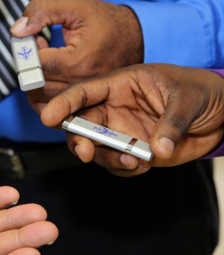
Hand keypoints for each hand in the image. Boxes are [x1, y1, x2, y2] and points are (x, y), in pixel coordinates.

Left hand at [11, 0, 143, 113]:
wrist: (137, 37)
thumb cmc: (104, 20)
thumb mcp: (74, 5)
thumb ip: (41, 11)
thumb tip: (16, 30)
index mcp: (78, 63)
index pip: (34, 65)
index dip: (25, 50)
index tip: (32, 37)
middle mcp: (80, 86)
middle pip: (34, 86)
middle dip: (27, 66)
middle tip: (37, 48)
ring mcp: (83, 98)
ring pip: (40, 100)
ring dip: (32, 81)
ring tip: (44, 60)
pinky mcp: (83, 104)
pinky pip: (52, 109)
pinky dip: (41, 95)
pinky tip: (47, 75)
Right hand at [39, 64, 223, 176]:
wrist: (221, 114)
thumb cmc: (201, 91)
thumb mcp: (186, 98)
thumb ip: (170, 123)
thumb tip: (156, 150)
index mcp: (120, 85)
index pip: (84, 92)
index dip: (63, 103)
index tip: (48, 117)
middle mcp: (114, 109)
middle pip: (81, 124)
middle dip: (78, 140)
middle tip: (86, 152)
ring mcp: (122, 131)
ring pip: (96, 148)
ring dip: (105, 158)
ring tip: (133, 161)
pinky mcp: (133, 151)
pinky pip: (116, 164)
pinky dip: (123, 169)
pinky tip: (142, 166)